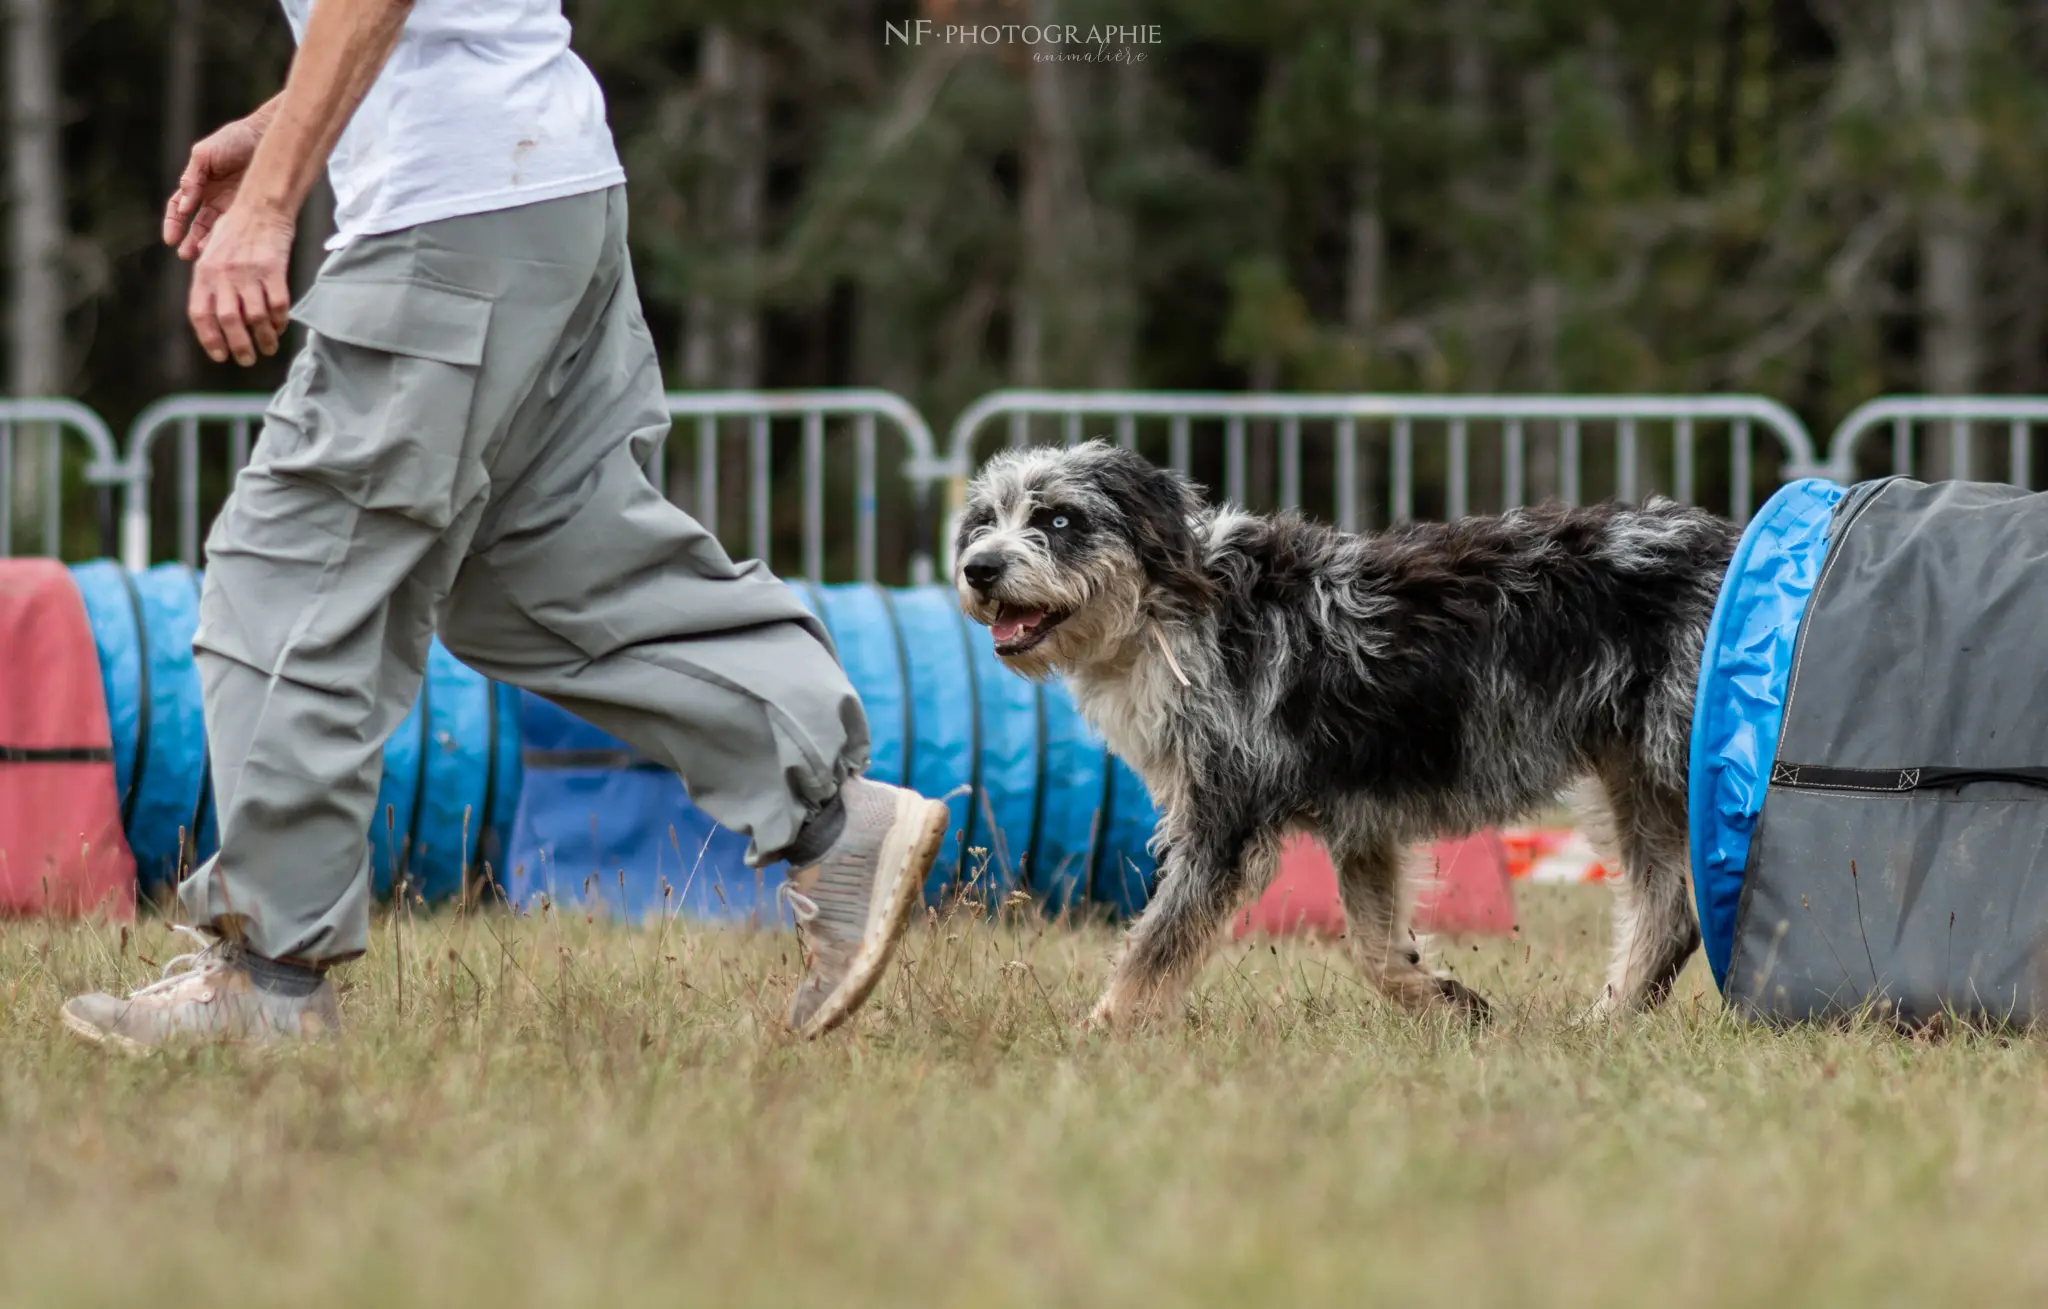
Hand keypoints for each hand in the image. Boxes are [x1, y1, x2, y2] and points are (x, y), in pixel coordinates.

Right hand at [164, 113, 269, 260]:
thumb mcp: (204, 155)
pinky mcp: (252, 208)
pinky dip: (231, 237)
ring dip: (210, 244)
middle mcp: (213, 199)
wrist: (265, 135)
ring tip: (205, 256)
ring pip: (218, 230)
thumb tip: (183, 206)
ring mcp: (233, 205)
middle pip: (198, 226)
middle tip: (186, 256)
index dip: (173, 224)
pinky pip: (239, 226)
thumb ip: (191, 177)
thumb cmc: (232, 140)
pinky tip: (227, 246)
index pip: (179, 209)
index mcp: (198, 185)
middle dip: (191, 242)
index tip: (170, 239)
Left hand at [187, 200, 295, 365]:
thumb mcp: (210, 254)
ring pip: (255, 317)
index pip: (201, 314)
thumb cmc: (235, 232)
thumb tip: (213, 319)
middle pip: (229, 321)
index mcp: (204, 272)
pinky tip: (280, 328)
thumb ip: (209, 283)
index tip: (220, 356)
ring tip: (267, 349)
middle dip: (239, 346)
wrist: (260, 207)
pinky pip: (278, 304)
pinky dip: (280, 321)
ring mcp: (249, 273)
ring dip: (263, 339)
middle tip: (246, 360)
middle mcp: (224, 274)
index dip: (210, 339)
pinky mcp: (273, 270)